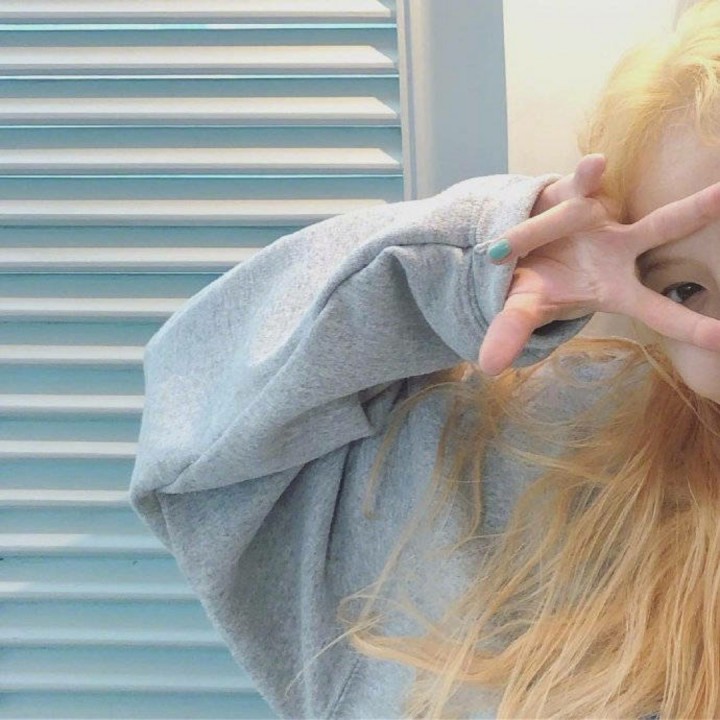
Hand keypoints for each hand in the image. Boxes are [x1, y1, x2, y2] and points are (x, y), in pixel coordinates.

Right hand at [477, 155, 719, 375]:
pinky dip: (589, 174)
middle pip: (663, 230)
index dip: (689, 326)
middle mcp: (617, 248)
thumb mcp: (522, 310)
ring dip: (617, 191)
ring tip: (606, 170)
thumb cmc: (532, 285)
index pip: (656, 310)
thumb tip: (488, 366)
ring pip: (608, 204)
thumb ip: (512, 333)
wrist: (513, 248)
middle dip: (697, 211)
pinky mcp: (577, 192)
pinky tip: (596, 165)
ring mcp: (601, 218)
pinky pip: (584, 183)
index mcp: (612, 288)